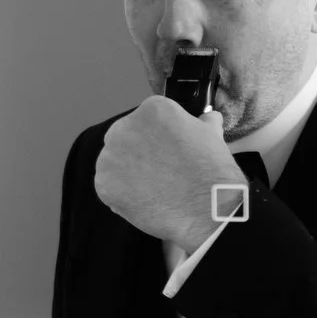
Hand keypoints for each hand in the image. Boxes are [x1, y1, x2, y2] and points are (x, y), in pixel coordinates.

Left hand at [92, 95, 246, 252]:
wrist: (206, 208)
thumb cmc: (212, 171)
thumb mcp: (213, 136)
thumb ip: (203, 123)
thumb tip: (208, 117)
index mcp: (152, 109)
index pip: (146, 120)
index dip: (157, 139)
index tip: (168, 153)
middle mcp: (125, 127)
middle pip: (124, 138)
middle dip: (138, 153)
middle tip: (159, 172)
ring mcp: (110, 156)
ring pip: (114, 163)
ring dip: (128, 174)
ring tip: (153, 189)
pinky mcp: (103, 184)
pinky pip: (109, 188)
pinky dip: (122, 196)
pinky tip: (144, 202)